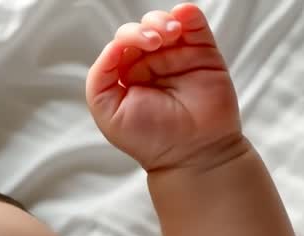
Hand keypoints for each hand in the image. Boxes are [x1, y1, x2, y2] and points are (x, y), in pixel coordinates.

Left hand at [85, 4, 245, 172]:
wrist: (192, 153)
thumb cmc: (150, 139)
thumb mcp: (107, 112)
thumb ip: (100, 77)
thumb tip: (114, 46)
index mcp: (127, 75)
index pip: (121, 44)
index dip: (124, 40)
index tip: (128, 51)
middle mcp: (152, 63)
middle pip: (141, 29)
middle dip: (143, 29)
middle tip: (154, 43)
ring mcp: (178, 57)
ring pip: (166, 21)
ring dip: (162, 20)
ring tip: (169, 34)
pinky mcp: (203, 54)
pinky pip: (195, 24)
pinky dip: (188, 14)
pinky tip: (182, 18)